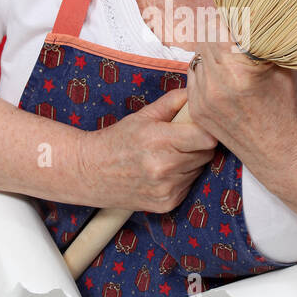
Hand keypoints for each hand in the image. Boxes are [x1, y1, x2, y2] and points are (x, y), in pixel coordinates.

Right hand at [80, 86, 217, 213]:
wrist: (90, 172)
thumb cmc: (116, 141)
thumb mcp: (143, 115)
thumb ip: (173, 102)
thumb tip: (196, 92)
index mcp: (159, 140)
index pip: (206, 138)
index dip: (206, 130)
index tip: (199, 127)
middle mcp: (164, 167)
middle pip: (206, 153)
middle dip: (198, 145)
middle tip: (179, 140)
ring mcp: (166, 188)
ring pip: (199, 170)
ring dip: (190, 162)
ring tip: (166, 157)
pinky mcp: (167, 203)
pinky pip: (189, 186)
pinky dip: (181, 178)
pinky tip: (162, 173)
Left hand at [184, 15, 296, 179]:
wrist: (275, 151)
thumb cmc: (283, 108)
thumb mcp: (280, 68)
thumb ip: (263, 42)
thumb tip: (255, 15)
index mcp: (239, 69)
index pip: (221, 27)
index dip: (226, 16)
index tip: (233, 10)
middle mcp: (216, 83)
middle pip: (206, 39)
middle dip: (217, 29)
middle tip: (227, 26)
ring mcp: (202, 97)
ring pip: (197, 56)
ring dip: (209, 49)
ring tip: (226, 51)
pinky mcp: (196, 108)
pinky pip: (193, 75)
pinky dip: (204, 69)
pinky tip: (220, 72)